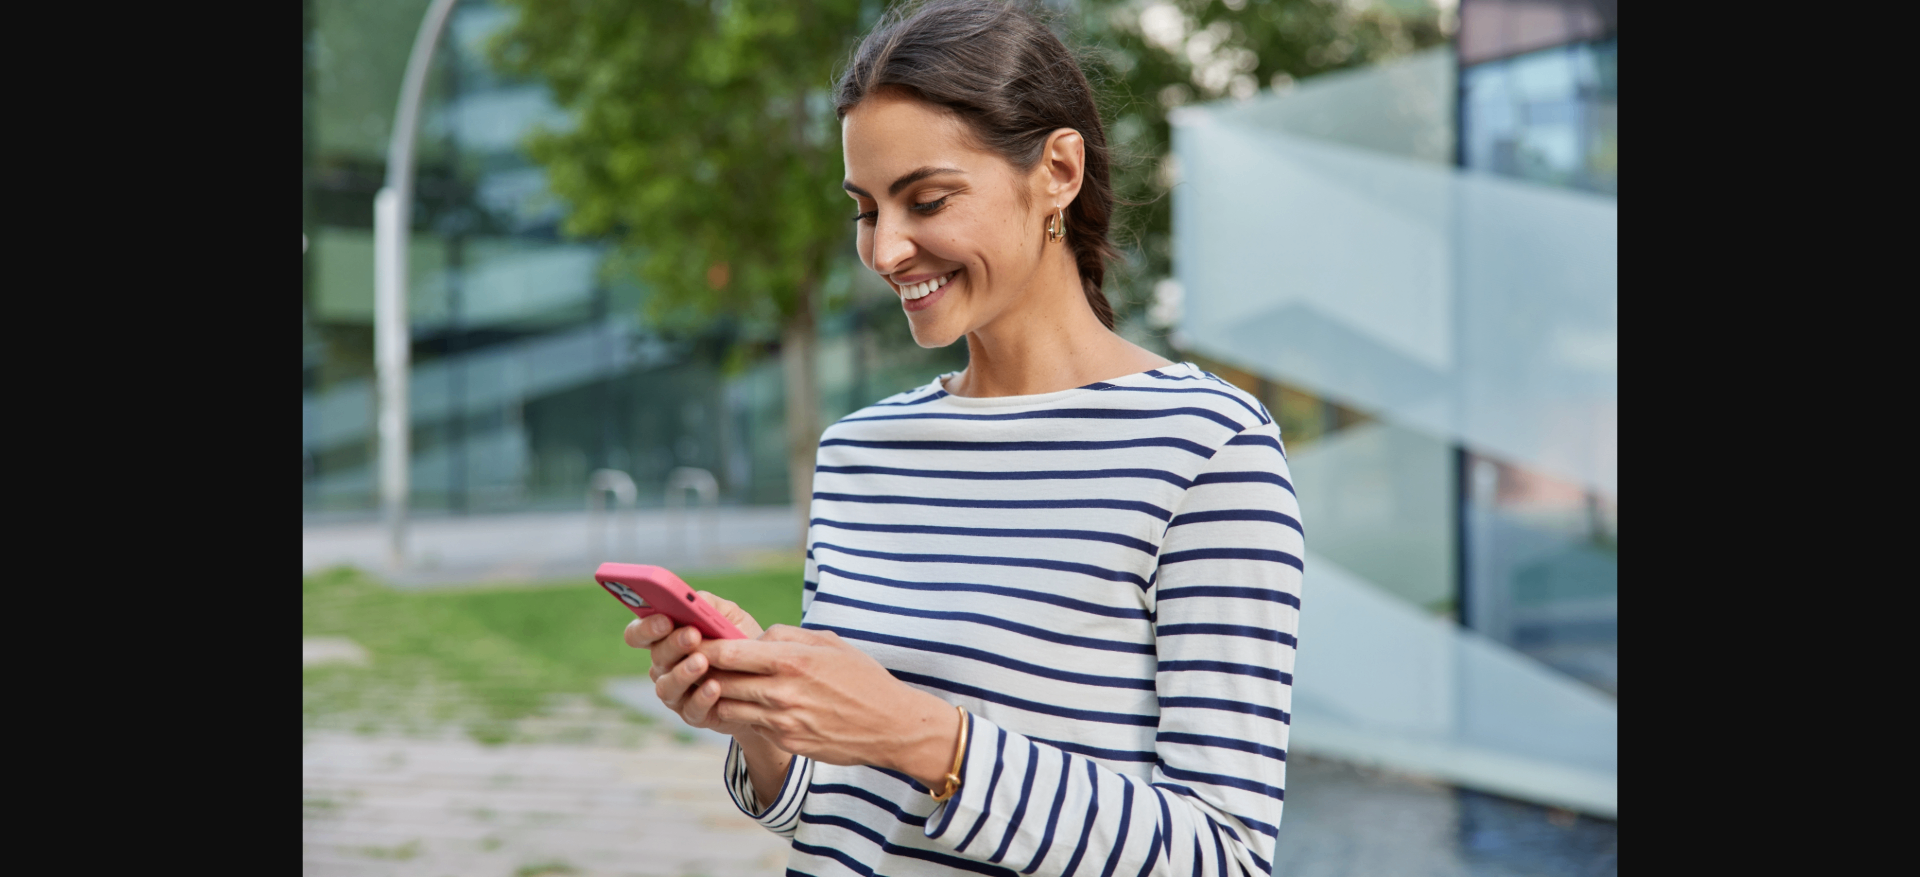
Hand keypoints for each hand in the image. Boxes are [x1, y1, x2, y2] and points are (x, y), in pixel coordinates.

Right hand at [623, 591, 766, 740]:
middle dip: (673, 644)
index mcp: (665, 639)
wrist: (764, 677)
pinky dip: (702, 698)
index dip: (646, 627)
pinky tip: (715, 686)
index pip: (638, 633)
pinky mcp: (693, 714)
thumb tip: (691, 599)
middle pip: (656, 656)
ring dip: (683, 673)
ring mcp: (676, 692)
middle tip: (693, 635)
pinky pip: (691, 709)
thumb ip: (708, 604)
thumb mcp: (728, 616)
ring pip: (666, 686)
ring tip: (702, 662)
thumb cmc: (740, 641)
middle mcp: (664, 666)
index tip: (665, 620)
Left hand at [697, 625, 961, 787]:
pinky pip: (752, 725)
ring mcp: (782, 721)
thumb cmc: (863, 678)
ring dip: (719, 696)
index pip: (729, 653)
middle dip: (705, 671)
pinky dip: (745, 714)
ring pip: (729, 707)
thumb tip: (755, 638)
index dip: (705, 647)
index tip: (695, 640)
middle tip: (694, 662)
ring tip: (717, 684)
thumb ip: (787, 636)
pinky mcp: (787, 742)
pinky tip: (748, 705)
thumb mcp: (830, 643)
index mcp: (792, 660)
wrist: (891, 725)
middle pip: (721, 681)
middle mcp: (782, 692)